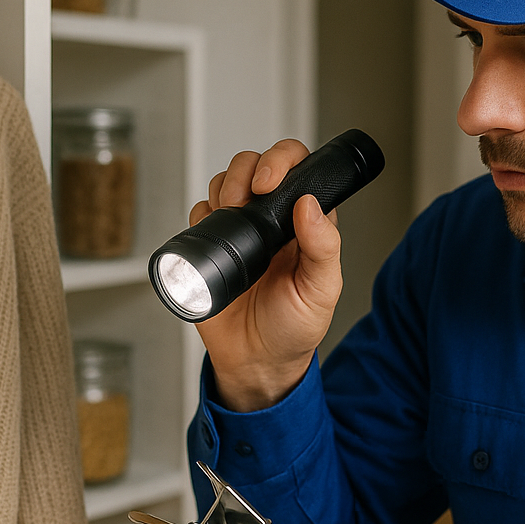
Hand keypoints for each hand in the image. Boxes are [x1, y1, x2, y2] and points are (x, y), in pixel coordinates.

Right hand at [189, 140, 341, 411]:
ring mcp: (241, 229)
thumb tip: (309, 204)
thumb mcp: (322, 291)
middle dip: (243, 172)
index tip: (270, 183)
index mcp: (306, 222)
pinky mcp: (213, 245)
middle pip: (254, 166)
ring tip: (227, 217)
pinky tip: (211, 234)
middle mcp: (273, 219)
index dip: (282, 161)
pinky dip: (201, 214)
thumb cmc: (295, 328)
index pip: (298, 168)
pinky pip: (200, 214)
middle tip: (241, 201)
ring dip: (222, 188)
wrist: (255, 362)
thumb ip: (324, 248)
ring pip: (226, 182)